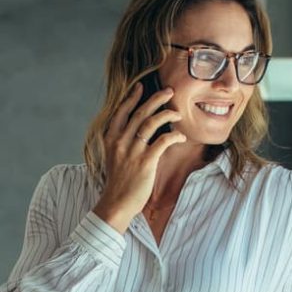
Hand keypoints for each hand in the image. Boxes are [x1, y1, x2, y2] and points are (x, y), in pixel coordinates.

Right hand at [92, 82, 186, 231]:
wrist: (116, 204)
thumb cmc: (118, 183)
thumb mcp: (114, 158)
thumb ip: (123, 143)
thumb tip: (138, 131)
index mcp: (111, 139)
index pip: (121, 112)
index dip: (131, 98)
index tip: (141, 87)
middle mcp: (120, 141)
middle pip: (140, 112)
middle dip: (156, 99)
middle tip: (170, 90)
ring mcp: (132, 151)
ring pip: (151, 122)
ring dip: (167, 114)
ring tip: (178, 113)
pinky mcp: (145, 162)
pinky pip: (163, 141)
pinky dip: (174, 136)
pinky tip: (181, 137)